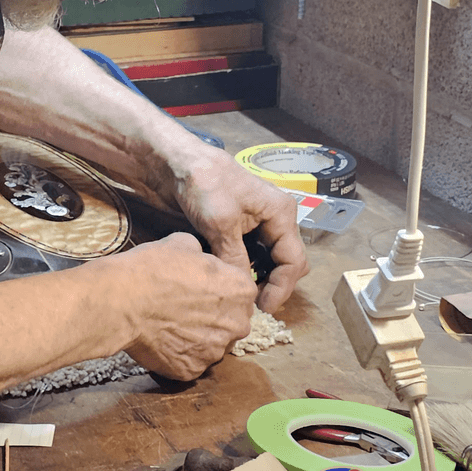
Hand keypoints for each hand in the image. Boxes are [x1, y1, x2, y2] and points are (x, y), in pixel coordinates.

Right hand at [107, 233, 257, 380]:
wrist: (121, 301)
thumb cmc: (152, 269)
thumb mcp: (183, 243)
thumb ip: (202, 255)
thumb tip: (200, 258)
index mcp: (241, 290)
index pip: (240, 291)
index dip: (219, 288)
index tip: (200, 287)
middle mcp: (237, 324)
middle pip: (231, 321)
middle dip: (213, 315)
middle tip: (185, 306)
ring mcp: (215, 351)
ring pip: (212, 344)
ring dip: (197, 336)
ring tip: (170, 323)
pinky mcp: (192, 371)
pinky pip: (191, 361)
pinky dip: (179, 353)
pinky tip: (162, 339)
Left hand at [167, 146, 308, 313]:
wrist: (177, 162)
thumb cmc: (204, 184)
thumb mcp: (221, 224)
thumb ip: (235, 258)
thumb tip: (243, 290)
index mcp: (280, 213)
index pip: (294, 260)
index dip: (282, 287)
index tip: (263, 308)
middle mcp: (275, 219)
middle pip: (286, 262)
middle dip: (274, 285)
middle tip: (252, 305)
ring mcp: (259, 223)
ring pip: (269, 260)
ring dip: (260, 279)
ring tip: (241, 296)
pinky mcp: (241, 227)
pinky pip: (252, 254)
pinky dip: (246, 269)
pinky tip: (231, 280)